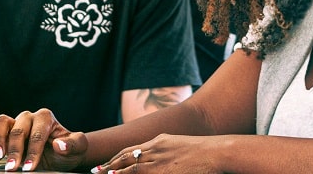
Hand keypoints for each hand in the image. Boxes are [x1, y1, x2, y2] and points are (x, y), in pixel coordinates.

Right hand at [0, 108, 88, 171]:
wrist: (59, 155)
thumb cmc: (68, 150)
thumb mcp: (77, 148)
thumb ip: (73, 145)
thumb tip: (58, 145)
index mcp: (45, 118)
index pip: (37, 134)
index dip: (33, 151)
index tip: (30, 167)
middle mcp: (29, 117)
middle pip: (18, 130)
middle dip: (15, 151)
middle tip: (12, 168)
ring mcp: (15, 122)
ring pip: (2, 123)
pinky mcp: (5, 131)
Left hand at [94, 134, 221, 173]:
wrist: (216, 152)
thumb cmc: (204, 153)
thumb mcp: (181, 147)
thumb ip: (168, 151)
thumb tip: (165, 162)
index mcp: (160, 141)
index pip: (133, 149)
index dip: (118, 156)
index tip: (107, 163)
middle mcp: (155, 148)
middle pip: (126, 156)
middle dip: (110, 164)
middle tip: (96, 170)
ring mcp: (158, 158)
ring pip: (129, 165)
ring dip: (113, 171)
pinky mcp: (161, 169)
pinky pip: (138, 173)